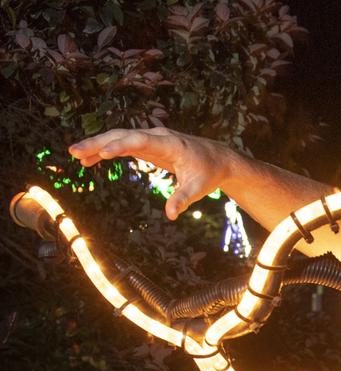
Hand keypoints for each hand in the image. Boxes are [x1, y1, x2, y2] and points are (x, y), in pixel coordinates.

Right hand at [68, 127, 233, 219]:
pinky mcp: (147, 145)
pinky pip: (122, 145)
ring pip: (118, 138)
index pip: (140, 141)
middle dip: (98, 143)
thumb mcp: (198, 188)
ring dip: (97, 145)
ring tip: (76, 155)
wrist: (216, 158)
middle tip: (75, 152)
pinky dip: (106, 151)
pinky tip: (91, 160)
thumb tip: (171, 215)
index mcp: (169, 144)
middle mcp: (156, 136)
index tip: (102, 152)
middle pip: (122, 135)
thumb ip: (183, 199)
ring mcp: (150, 139)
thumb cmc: (207, 173)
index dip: (121, 145)